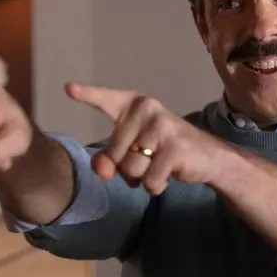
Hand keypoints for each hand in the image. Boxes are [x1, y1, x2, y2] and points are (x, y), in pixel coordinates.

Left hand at [67, 83, 225, 194]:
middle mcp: (147, 109)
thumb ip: (108, 160)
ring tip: (157, 167)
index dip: (87, 95)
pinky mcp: (174, 147)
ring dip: (141, 179)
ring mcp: (162, 127)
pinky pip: (149, 181)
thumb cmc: (163, 150)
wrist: (207, 157)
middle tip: (147, 162)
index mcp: (134, 104)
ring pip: (130, 170)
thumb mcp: (131, 152)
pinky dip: (155, 187)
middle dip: (126, 169)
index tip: (69, 89)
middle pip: (115, 154)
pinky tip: (168, 175)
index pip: (107, 99)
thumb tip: (101, 171)